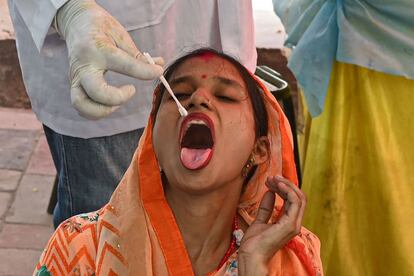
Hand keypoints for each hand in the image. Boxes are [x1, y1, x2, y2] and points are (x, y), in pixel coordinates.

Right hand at [56, 0, 163, 118]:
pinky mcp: (74, 85)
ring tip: (118, 102)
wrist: (75, 21)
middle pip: (97, 93)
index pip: (125, 65)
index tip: (159, 72)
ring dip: (104, 110)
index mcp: (99, 49)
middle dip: (118, 98)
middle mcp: (84, 66)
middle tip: (132, 89)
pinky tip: (110, 104)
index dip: (146, 72)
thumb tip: (159, 67)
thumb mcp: (120, 35)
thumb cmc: (101, 27)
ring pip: (82, 105)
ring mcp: (76, 77)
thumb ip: (137, 56)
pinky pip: (81, 107)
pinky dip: (96, 112)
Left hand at [238, 175, 306, 273]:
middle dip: (285, 184)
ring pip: (299, 197)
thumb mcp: (260, 220)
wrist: (250, 255)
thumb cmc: (254, 243)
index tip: (270, 181)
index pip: (293, 200)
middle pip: (298, 196)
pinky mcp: (290, 224)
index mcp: (289, 222)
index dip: (283, 188)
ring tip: (273, 179)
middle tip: (272, 178)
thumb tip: (269, 193)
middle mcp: (294, 223)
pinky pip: (295, 202)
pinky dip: (288, 190)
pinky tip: (277, 185)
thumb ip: (266, 208)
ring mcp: (294, 224)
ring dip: (286, 185)